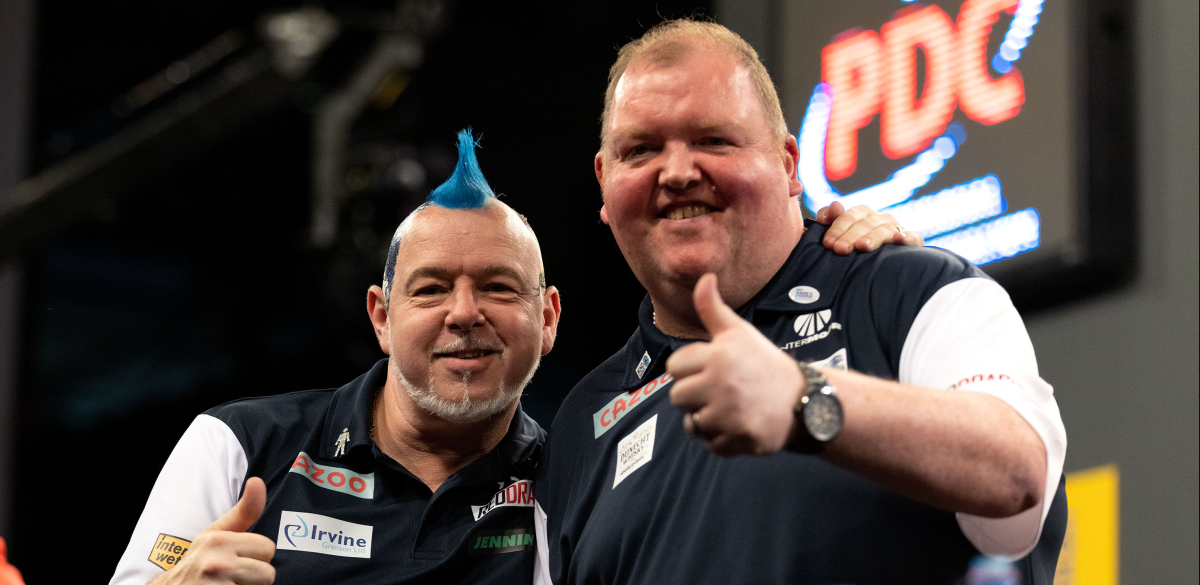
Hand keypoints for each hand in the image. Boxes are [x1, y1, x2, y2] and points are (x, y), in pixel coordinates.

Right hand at [150, 478, 274, 584]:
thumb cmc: (200, 559)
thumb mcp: (217, 533)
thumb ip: (244, 510)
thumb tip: (257, 481)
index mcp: (219, 541)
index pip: (268, 548)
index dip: (258, 556)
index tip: (240, 559)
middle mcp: (217, 564)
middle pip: (268, 573)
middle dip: (255, 577)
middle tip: (234, 576)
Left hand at [666, 274, 803, 455]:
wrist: (805, 400)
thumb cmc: (764, 363)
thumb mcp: (739, 332)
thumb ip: (712, 308)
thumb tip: (704, 277)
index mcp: (718, 355)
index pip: (674, 367)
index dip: (690, 370)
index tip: (712, 370)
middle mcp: (722, 383)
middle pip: (677, 397)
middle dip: (695, 396)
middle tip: (722, 391)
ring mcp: (731, 413)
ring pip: (691, 424)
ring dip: (708, 420)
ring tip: (732, 409)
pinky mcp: (740, 438)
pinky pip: (711, 445)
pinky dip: (724, 440)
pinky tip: (742, 425)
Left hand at [815, 202, 924, 254]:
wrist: (875, 273)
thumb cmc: (850, 251)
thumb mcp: (837, 235)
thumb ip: (830, 219)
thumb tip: (834, 205)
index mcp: (863, 214)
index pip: (850, 216)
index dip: (837, 228)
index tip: (828, 243)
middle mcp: (881, 219)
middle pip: (865, 223)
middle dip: (851, 236)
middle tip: (840, 249)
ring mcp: (897, 229)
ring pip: (885, 230)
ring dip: (873, 237)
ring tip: (862, 246)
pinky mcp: (913, 242)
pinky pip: (914, 238)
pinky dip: (908, 237)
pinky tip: (899, 239)